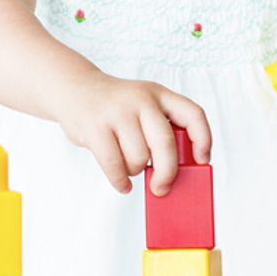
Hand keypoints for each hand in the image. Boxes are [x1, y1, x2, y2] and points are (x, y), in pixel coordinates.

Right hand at [52, 70, 210, 195]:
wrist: (73, 88)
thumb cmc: (113, 106)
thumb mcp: (141, 105)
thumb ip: (158, 129)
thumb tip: (173, 174)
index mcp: (158, 94)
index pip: (193, 114)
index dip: (203, 140)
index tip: (202, 160)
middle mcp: (140, 99)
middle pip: (166, 144)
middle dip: (167, 173)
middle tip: (162, 187)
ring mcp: (117, 112)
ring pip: (138, 158)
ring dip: (135, 171)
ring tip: (128, 166)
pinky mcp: (95, 127)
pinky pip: (115, 165)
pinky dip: (120, 181)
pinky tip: (121, 182)